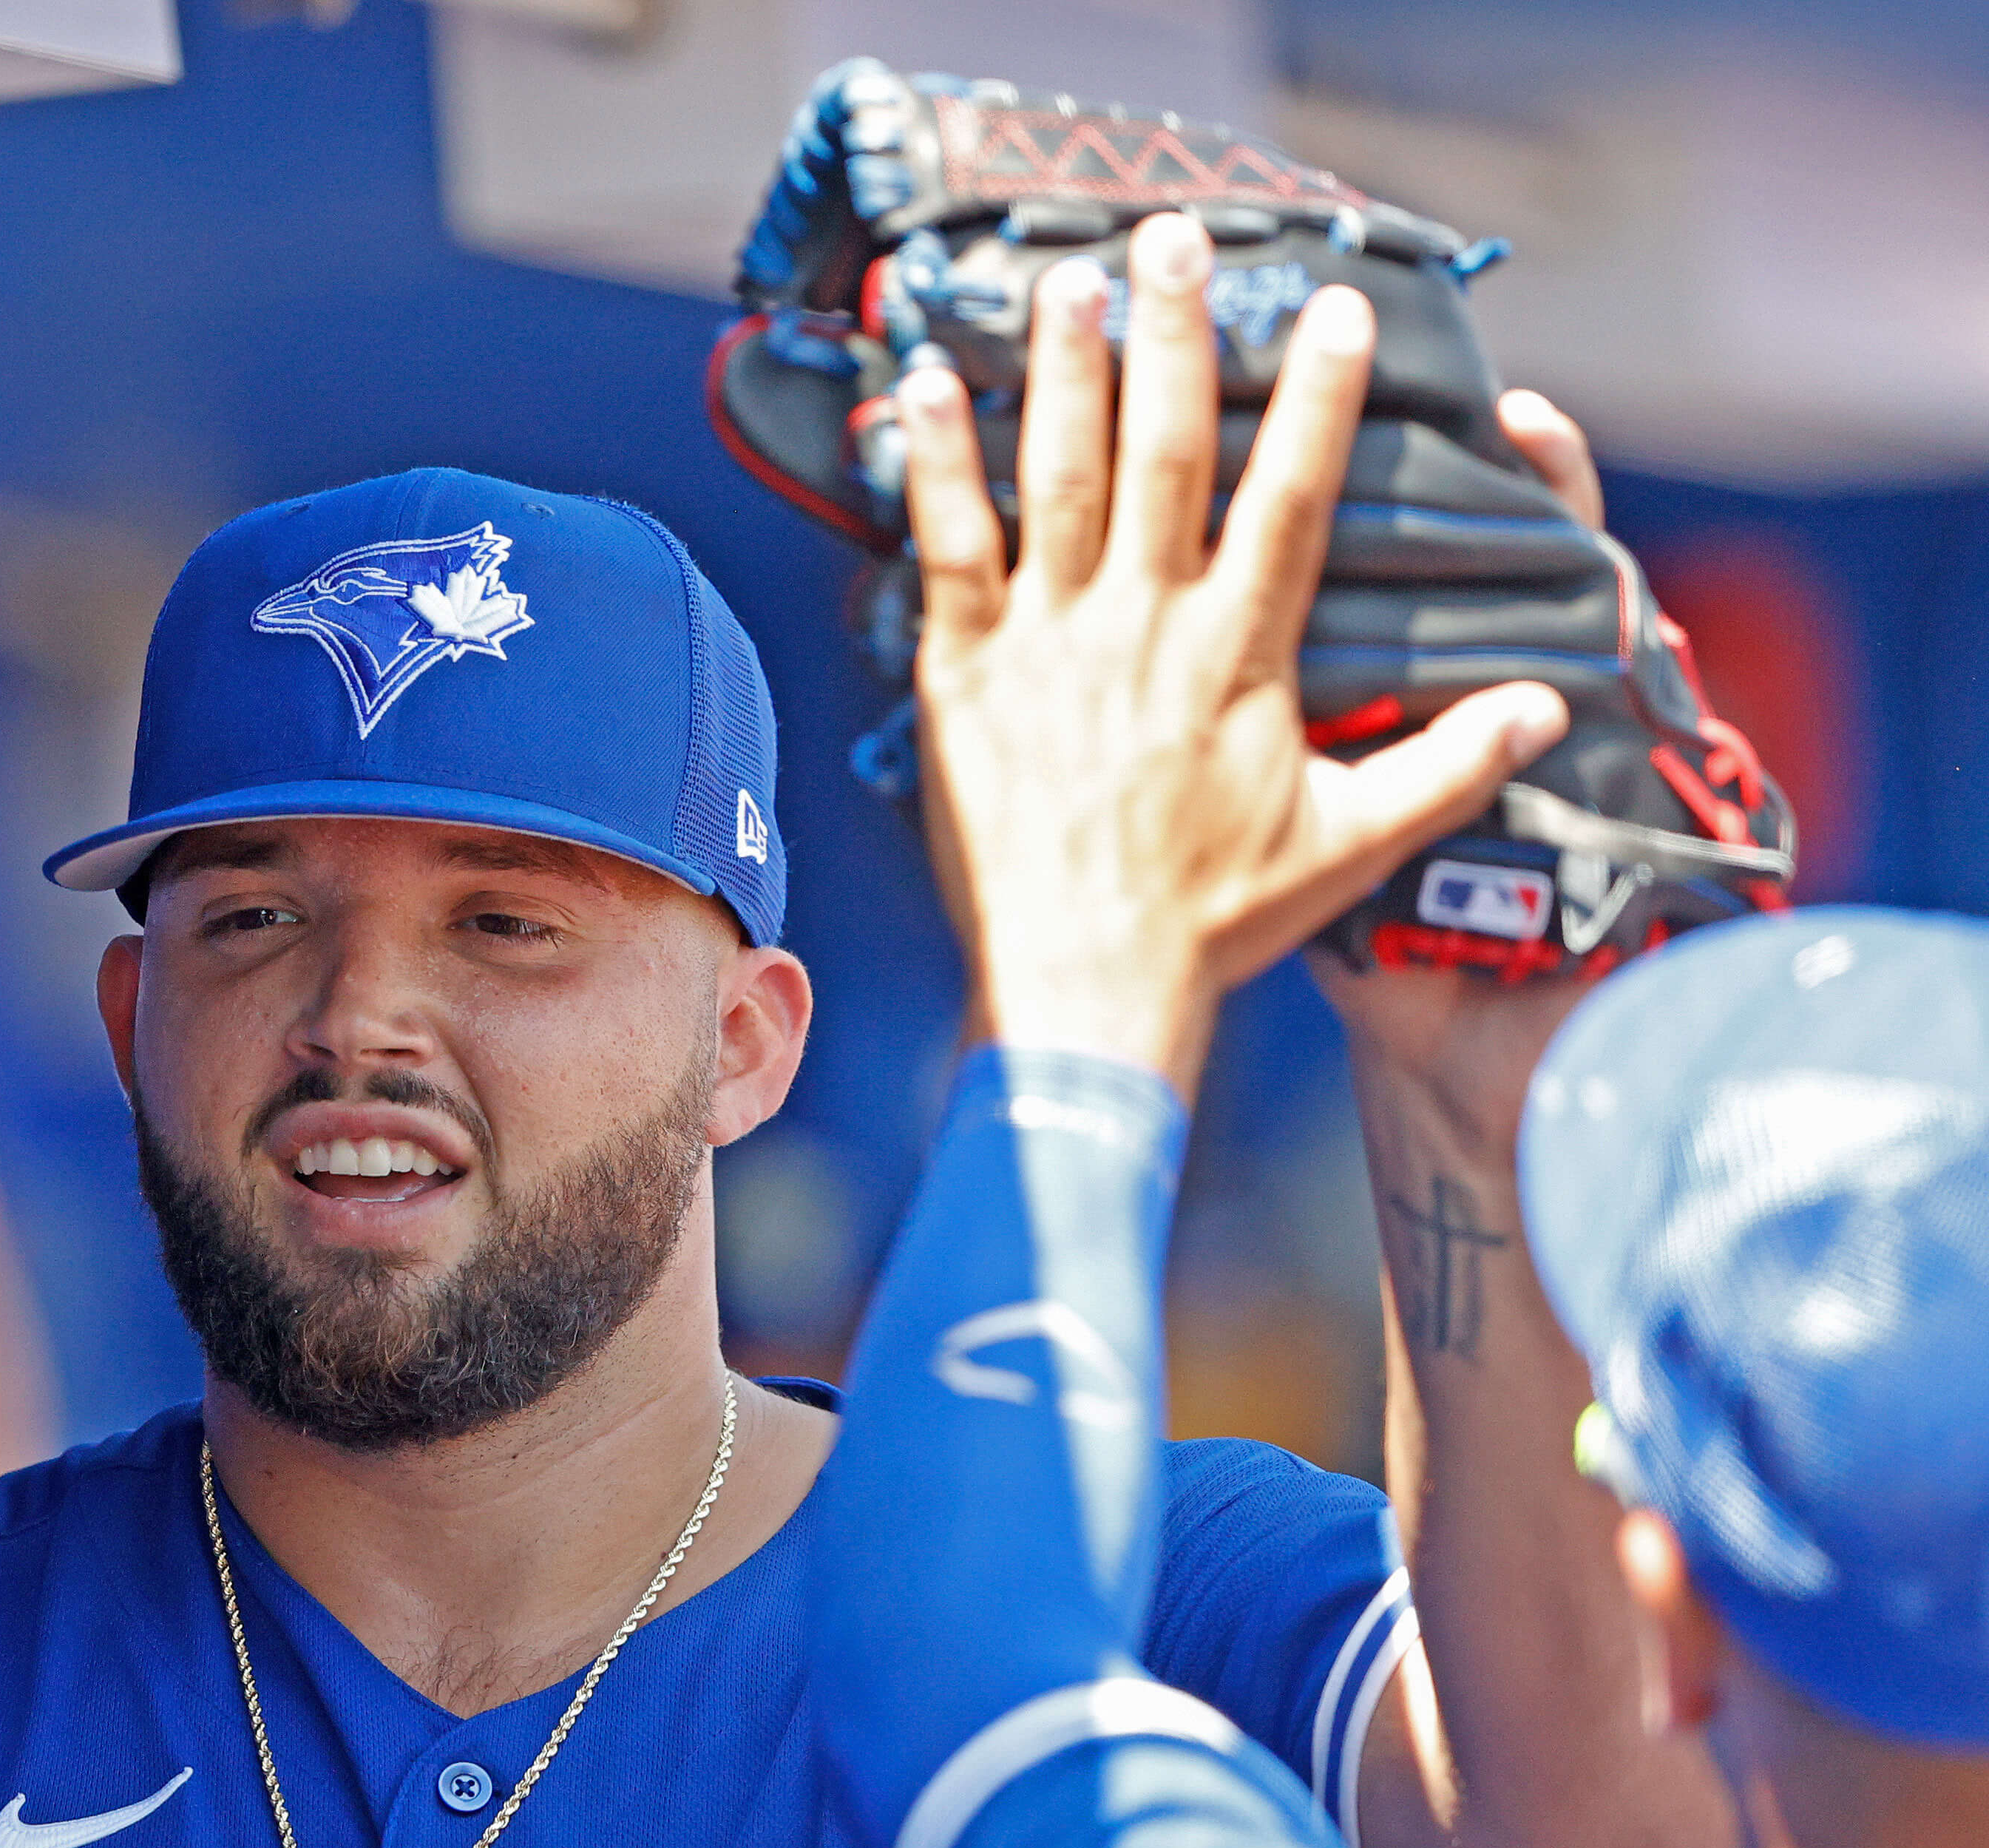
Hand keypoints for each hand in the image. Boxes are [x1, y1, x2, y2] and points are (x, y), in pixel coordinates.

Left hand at [902, 211, 1572, 1093]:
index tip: (1333, 305)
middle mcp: (1146, 624)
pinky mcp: (963, 675)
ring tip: (1065, 280)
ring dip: (1060, 369)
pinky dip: (931, 464)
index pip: (1294, 495)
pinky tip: (917, 388)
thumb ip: (1451, 764)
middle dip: (1174, 334)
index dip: (1318, 395)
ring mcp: (1049, 642)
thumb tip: (1552, 708)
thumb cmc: (1216, 919)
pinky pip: (945, 547)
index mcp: (1241, 652)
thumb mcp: (1353, 840)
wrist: (1088, 987)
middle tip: (1173, 237)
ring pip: (1057, 474)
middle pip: (1168, 447)